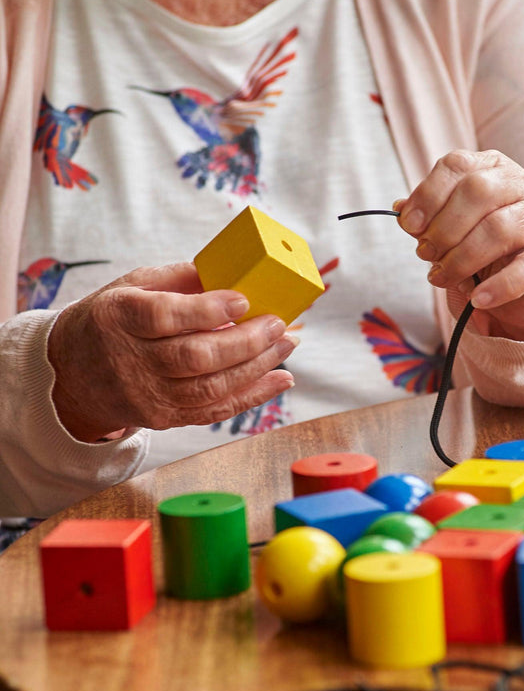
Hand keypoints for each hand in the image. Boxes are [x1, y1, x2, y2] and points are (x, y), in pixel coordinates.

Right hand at [47, 263, 297, 441]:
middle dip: (246, 342)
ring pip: (210, 387)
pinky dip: (253, 396)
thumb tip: (230, 273)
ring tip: (286, 345)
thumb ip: (177, 278)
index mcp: (118, 318)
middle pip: (195, 357)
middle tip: (279, 324)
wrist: (70, 377)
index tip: (243, 300)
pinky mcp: (164, 417)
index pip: (164, 316)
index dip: (207, 310)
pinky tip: (280, 380)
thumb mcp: (129, 287)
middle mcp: (131, 361)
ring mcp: (148, 395)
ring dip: (257, 367)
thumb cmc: (110, 322)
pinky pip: (214, 411)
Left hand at [394, 149, 523, 340]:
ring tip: (442, 278)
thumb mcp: (452, 224)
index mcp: (489, 167)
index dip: (428, 195)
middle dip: (443, 229)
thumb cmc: (482, 240)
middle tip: (426, 255)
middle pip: (478, 193)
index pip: (457, 166)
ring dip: (462, 259)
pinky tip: (478, 298)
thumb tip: (400, 211)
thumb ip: (428, 217)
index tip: (409, 226)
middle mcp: (518, 184)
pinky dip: (500, 286)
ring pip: (499, 229)